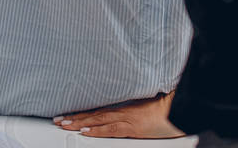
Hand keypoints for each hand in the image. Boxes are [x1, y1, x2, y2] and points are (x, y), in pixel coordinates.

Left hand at [54, 91, 182, 138]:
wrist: (178, 106)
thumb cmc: (165, 106)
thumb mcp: (145, 107)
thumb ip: (132, 108)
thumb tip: (123, 110)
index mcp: (124, 106)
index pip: (97, 110)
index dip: (81, 113)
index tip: (66, 114)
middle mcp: (122, 111)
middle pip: (94, 115)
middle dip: (74, 118)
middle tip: (58, 120)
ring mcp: (127, 119)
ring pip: (98, 121)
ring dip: (80, 123)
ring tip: (64, 125)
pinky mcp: (134, 128)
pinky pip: (112, 129)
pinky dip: (98, 130)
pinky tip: (86, 132)